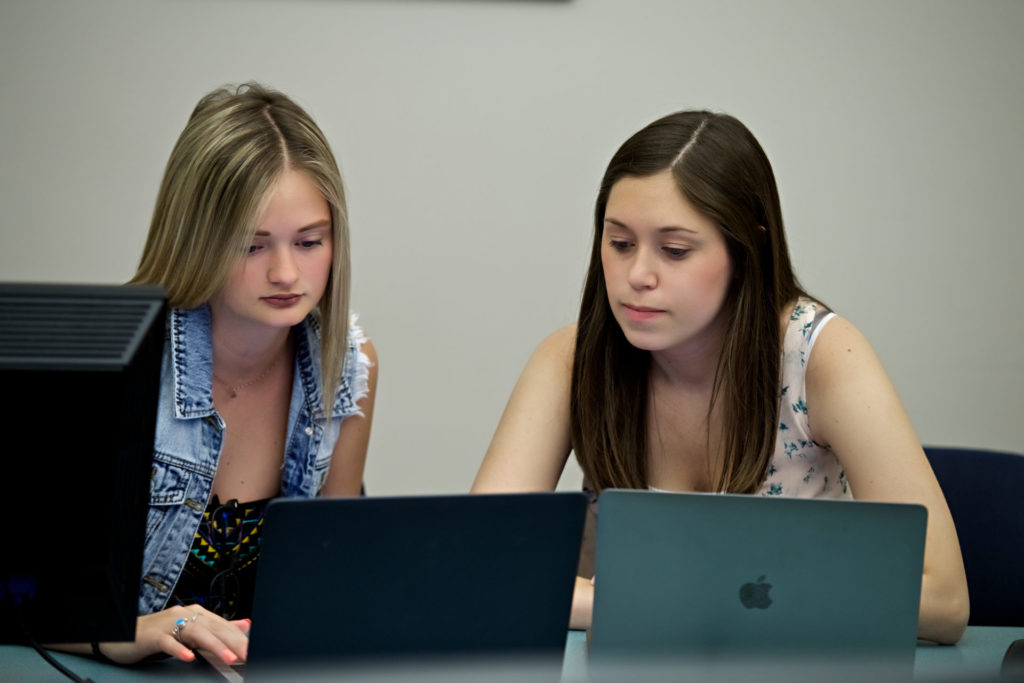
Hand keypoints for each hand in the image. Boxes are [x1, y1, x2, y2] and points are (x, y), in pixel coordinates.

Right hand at [100, 604, 249, 664]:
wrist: (123, 634)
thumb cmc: (158, 634)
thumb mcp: (189, 631)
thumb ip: (216, 629)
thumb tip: (245, 625)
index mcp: (195, 613)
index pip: (222, 625)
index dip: (239, 637)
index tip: (252, 649)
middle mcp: (184, 614)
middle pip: (213, 628)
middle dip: (233, 642)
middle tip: (247, 655)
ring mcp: (169, 624)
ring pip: (196, 633)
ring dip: (214, 646)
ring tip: (228, 658)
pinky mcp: (153, 636)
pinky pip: (168, 642)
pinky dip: (179, 649)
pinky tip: (188, 658)